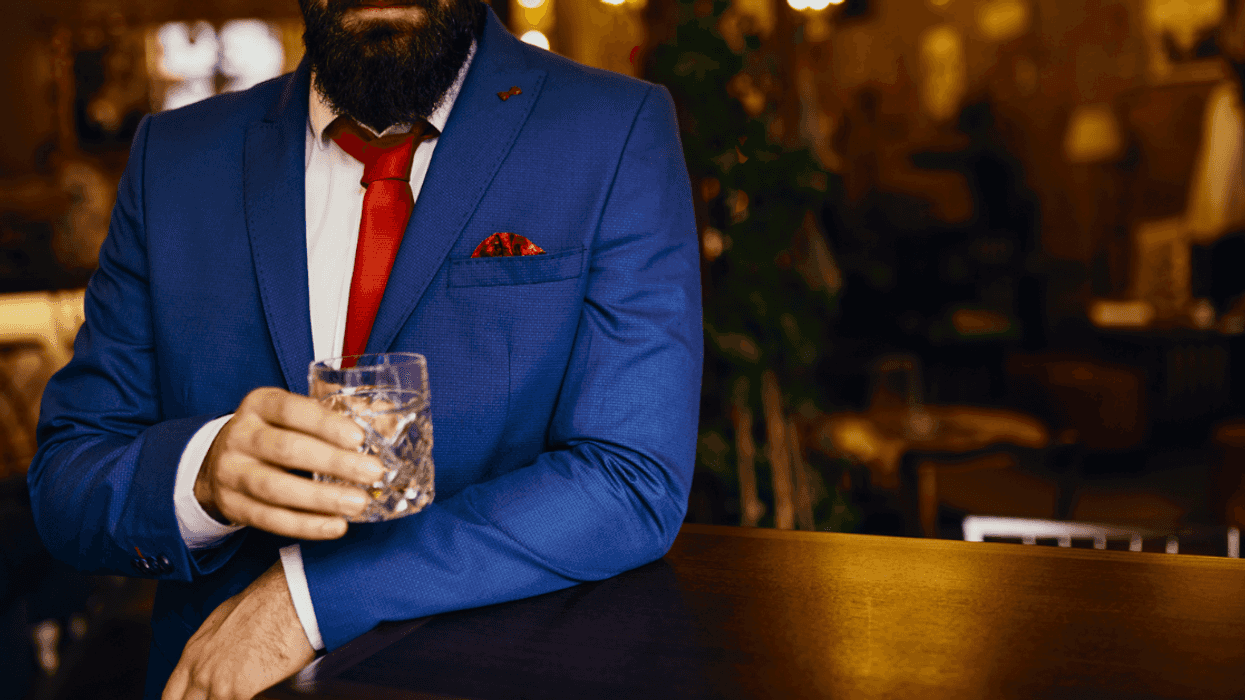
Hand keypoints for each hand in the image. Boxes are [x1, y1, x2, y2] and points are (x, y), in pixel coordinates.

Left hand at [162, 560, 314, 699]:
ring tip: (242, 694)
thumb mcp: (224, 622)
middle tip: (222, 697)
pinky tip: (258, 696)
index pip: (169, 696)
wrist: (289, 597)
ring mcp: (215, 683)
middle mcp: (197, 670)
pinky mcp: (238, 690)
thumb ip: (213, 649)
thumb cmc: (265, 602)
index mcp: (192, 653)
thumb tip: (222, 660)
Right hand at [195, 387, 384, 539]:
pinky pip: (271, 520)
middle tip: (373, 472)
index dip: (325, 424)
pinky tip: (336, 526)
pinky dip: (306, 526)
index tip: (359, 437)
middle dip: (333, 462)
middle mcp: (240, 435)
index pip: (291, 410)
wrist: (218, 462)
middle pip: (287, 450)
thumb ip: (337, 415)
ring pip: (276, 489)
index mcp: (259, 405)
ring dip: (322, 499)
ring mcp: (231, 473)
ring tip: (359, 503)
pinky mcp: (232, 506)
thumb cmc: (274, 433)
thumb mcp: (294, 415)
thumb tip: (390, 421)